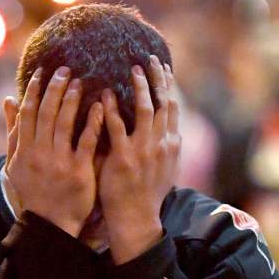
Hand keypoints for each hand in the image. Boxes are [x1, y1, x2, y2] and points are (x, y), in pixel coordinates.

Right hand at [3, 67, 103, 236]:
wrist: (50, 223)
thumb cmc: (33, 191)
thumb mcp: (16, 164)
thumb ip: (14, 131)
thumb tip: (8, 100)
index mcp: (24, 150)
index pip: (28, 112)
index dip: (35, 89)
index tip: (43, 71)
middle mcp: (39, 153)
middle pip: (46, 112)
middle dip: (55, 88)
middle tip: (65, 70)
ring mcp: (59, 162)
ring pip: (65, 123)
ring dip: (72, 99)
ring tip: (80, 82)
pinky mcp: (78, 171)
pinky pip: (86, 141)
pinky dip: (93, 121)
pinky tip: (100, 106)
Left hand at [99, 55, 180, 262]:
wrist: (137, 219)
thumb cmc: (146, 195)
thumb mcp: (164, 169)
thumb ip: (163, 147)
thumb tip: (165, 130)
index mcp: (171, 145)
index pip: (173, 108)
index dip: (169, 86)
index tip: (164, 68)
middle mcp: (162, 144)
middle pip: (164, 103)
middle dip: (158, 78)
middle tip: (150, 59)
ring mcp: (144, 151)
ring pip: (146, 110)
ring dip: (140, 87)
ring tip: (132, 70)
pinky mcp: (125, 158)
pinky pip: (117, 127)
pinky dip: (112, 109)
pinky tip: (105, 95)